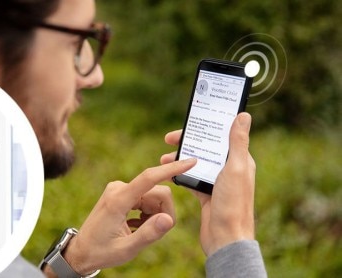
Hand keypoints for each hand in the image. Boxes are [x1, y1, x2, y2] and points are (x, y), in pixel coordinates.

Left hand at [51, 158, 196, 275]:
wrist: (82, 251)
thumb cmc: (101, 252)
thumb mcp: (126, 249)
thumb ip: (148, 234)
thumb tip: (168, 219)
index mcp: (118, 200)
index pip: (149, 178)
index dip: (171, 169)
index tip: (190, 161)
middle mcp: (118, 189)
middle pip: (157, 192)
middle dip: (163, 211)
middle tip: (155, 232)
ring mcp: (118, 190)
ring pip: (153, 196)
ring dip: (154, 214)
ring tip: (139, 231)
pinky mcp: (120, 193)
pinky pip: (145, 198)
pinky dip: (147, 213)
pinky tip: (135, 226)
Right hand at [160, 113, 255, 256]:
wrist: (226, 238)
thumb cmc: (233, 204)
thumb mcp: (234, 169)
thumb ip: (238, 143)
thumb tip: (243, 116)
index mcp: (240, 161)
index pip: (221, 136)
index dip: (204, 127)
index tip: (186, 125)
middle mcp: (229, 170)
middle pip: (206, 148)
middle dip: (187, 143)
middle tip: (168, 140)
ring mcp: (217, 183)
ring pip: (196, 163)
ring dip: (180, 159)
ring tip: (163, 159)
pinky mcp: (207, 195)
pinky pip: (192, 178)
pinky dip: (180, 174)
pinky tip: (170, 173)